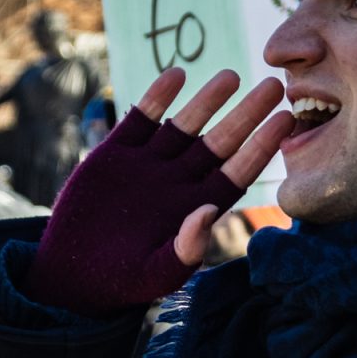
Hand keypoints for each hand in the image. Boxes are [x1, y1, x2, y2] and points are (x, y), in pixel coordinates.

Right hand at [22, 67, 293, 315]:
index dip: (262, 147)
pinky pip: (141, 119)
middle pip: (221, 142)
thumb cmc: (122, 281)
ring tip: (231, 76)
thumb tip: (210, 213)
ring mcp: (148, 164)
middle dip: (246, 115)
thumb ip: (186, 248)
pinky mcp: (115, 153)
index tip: (285, 121)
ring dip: (208, 100)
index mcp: (197, 208)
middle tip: (275, 86)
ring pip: (185, 125)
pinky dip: (157, 97)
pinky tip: (176, 76)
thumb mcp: (156, 273)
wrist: (72, 273)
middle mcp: (179, 181)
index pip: (238, 171)